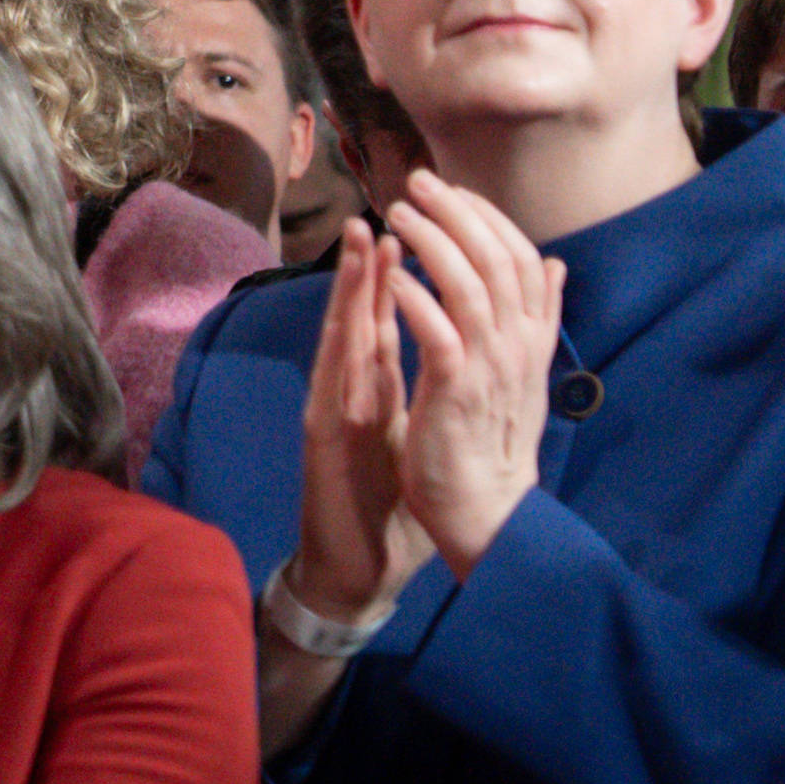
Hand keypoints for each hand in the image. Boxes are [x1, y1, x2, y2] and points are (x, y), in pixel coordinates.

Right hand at [288, 222, 433, 623]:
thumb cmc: (392, 514)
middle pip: (364, 316)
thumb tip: (462, 361)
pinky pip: (333, 382)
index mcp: (379, 394)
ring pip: (343, 335)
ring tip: (361, 238)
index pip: (390, 324)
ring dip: (350, 287)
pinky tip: (347, 316)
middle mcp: (353, 392)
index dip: (402, 277)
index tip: (421, 230)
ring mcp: (334, 409)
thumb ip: (435, 398)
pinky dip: (340, 344)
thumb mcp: (422, 445)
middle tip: (385, 211)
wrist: (360, 572)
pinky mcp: (323, 436)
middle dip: (373, 264)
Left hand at [377, 173, 565, 576]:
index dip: (487, 217)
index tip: (452, 188)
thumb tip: (554, 265)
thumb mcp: (526, 371)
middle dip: (456, 214)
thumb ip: (538, 315)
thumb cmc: (495, 436)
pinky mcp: (455, 394)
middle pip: (496, 261)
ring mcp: (490, 369)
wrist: (488, 510)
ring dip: (432, 243)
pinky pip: (440, 334)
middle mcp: (518, 347)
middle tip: (416, 182)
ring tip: (397, 215)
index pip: (520, 258)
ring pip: (468, 287)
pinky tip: (395, 276)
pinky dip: (419, 299)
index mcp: (532, 339)